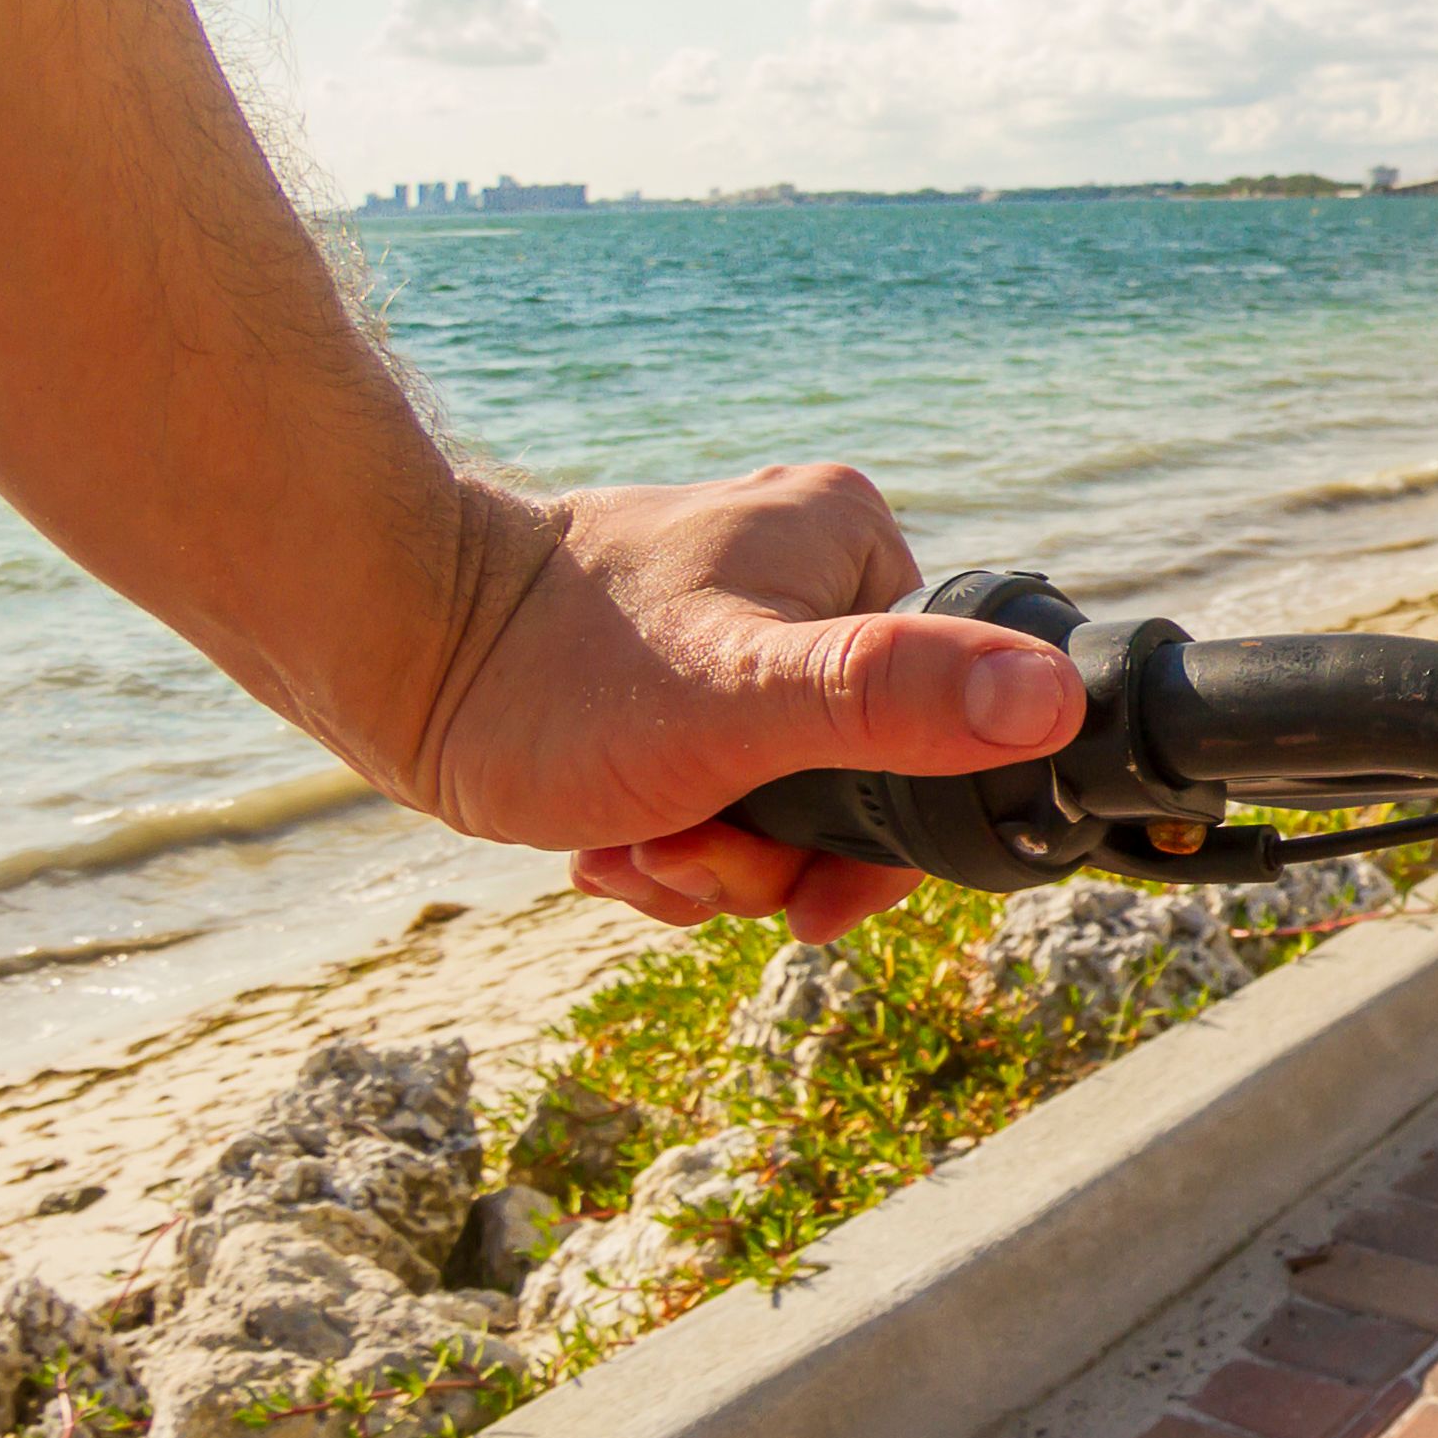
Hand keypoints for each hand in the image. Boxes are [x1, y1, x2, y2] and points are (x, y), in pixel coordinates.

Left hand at [406, 462, 1076, 941]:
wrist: (383, 651)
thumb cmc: (552, 676)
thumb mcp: (744, 703)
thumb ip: (897, 698)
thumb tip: (1055, 701)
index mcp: (856, 544)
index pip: (949, 724)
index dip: (883, 843)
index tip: (799, 894)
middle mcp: (809, 570)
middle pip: (861, 774)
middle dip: (772, 858)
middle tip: (682, 858)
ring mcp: (739, 624)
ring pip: (783, 796)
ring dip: (711, 859)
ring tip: (626, 849)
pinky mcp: (672, 675)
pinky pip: (719, 786)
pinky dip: (670, 837)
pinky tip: (605, 841)